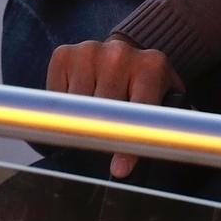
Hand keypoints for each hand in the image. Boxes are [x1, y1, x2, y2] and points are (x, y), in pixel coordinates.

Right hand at [45, 37, 182, 177]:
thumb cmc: (145, 88)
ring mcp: (90, 52)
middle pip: (103, 112)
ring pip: (77, 107)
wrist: (124, 56)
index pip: (138, 112)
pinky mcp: (65, 55)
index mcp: (152, 67)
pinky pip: (57, 97)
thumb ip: (162, 125)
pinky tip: (78, 106)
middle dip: (101, 135)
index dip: (127, 143)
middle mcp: (120, 54)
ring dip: (82, 123)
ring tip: (93, 124)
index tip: (118, 169)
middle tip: (100, 150)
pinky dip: (64, 110)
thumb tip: (155, 158)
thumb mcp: (163, 103)